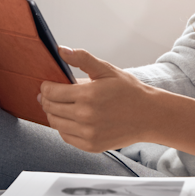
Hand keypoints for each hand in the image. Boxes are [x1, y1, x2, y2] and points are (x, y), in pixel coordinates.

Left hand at [39, 47, 154, 152]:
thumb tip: (61, 50)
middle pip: (50, 108)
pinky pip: (66, 137)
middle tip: (50, 94)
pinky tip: (70, 119)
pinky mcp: (91, 145)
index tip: (47, 84)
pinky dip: (63, 127)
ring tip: (60, 105)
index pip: (51, 92)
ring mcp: (88, 133)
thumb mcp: (107, 70)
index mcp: (88, 95)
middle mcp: (86, 116)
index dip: (45, 87)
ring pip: (55, 123)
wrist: (148, 115)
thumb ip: (82, 59)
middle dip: (46, 99)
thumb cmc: (129, 91)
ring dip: (53, 113)